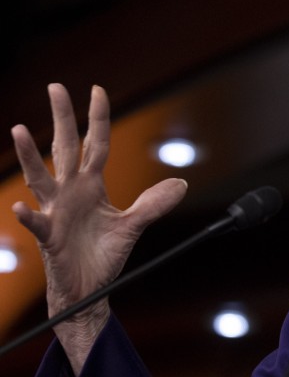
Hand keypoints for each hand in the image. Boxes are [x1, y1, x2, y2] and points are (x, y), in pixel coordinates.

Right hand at [10, 84, 186, 373]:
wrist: (90, 290)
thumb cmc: (104, 255)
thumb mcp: (134, 225)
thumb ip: (153, 204)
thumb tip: (181, 184)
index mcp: (92, 186)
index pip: (96, 144)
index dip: (98, 118)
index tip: (98, 90)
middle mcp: (71, 192)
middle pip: (66, 148)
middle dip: (62, 118)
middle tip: (55, 86)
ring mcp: (57, 212)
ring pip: (41, 178)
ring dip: (29, 156)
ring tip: (19, 130)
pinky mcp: (50, 238)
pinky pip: (37, 224)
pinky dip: (29, 216)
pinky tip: (19, 208)